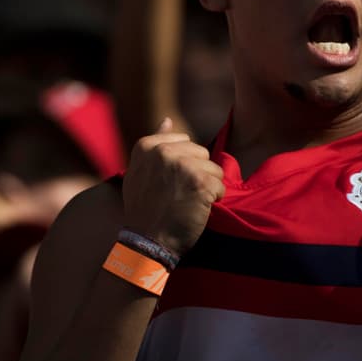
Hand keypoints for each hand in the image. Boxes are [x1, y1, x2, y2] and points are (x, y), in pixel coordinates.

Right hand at [122, 118, 224, 256]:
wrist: (147, 241)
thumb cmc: (144, 208)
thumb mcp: (140, 171)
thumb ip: (156, 143)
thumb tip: (169, 119)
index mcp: (148, 146)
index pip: (185, 142)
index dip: (183, 165)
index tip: (168, 184)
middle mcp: (164, 151)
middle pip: (202, 154)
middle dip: (198, 175)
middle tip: (179, 196)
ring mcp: (183, 166)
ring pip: (214, 169)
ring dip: (207, 188)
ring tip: (187, 203)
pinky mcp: (201, 182)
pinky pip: (221, 187)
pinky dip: (214, 201)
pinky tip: (196, 211)